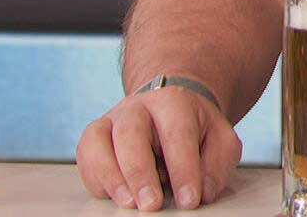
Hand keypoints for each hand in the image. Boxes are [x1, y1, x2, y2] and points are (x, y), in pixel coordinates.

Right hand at [76, 84, 242, 209]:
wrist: (170, 106)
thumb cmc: (195, 127)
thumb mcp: (220, 140)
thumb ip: (217, 164)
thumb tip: (203, 191)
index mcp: (174, 102)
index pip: (177, 135)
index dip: (183, 170)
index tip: (189, 200)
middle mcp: (138, 106)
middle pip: (131, 133)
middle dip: (140, 173)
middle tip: (152, 205)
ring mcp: (112, 119)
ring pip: (99, 140)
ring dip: (112, 176)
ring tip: (129, 203)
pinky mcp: (94, 136)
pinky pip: (86, 155)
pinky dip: (96, 178)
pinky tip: (115, 196)